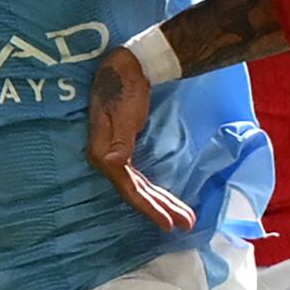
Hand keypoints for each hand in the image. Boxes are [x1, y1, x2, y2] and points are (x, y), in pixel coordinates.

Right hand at [85, 45, 195, 229]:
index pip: (128, 188)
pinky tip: (165, 200)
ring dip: (161, 203)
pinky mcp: (123, 152)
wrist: (124, 65)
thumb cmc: (123, 85)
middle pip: (135, 192)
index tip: (169, 222)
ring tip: (184, 217)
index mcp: (103, 153)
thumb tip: (111, 163)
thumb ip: (119, 139)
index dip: (148, 207)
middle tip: (187, 224)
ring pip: (139, 187)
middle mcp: (106, 160)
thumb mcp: (122, 110)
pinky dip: (154, 191)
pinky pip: (139, 178)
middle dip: (161, 209)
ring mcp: (114, 157)